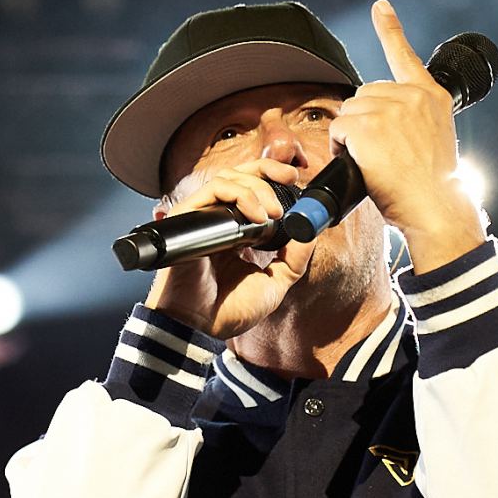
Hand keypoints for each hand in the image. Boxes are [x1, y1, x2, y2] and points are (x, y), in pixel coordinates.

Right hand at [143, 158, 315, 339]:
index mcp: (236, 231)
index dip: (272, 177)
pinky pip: (211, 190)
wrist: (201, 326)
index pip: (251, 189)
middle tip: (291, 178)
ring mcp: (202, 218)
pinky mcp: (186, 218)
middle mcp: (218, 220)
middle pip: (239, 175)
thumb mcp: (275, 283)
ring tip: (274, 212)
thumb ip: (294, 259)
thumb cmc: (228, 310)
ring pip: (228, 178)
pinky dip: (238, 195)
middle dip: (268, 170)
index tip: (295, 179)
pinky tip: (257, 216)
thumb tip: (310, 232)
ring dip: (257, 187)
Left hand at [331, 0, 484, 271]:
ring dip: (351, 136)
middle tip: (383, 154)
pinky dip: (341, 147)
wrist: (435, 207)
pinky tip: (362, 162)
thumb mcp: (435, 142)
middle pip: (365, 95)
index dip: (390, 29)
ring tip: (376, 161)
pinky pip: (338, 128)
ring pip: (349, 111)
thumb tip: (385, 128)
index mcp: (432, 98)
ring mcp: (390, 108)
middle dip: (364, 121)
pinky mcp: (368, 125)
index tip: (380, 7)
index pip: (406, 57)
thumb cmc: (433, 187)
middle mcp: (413, 96)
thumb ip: (415, 121)